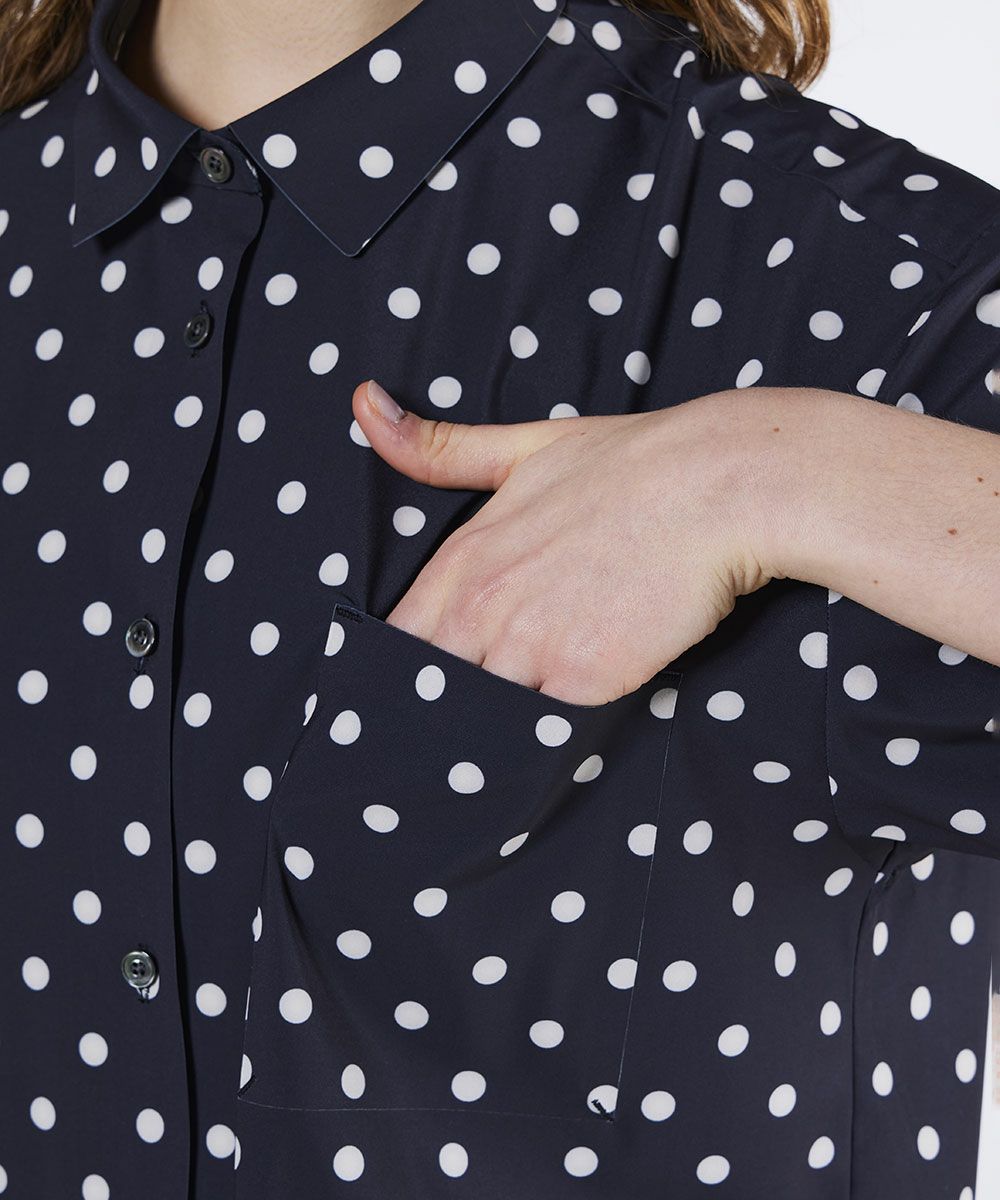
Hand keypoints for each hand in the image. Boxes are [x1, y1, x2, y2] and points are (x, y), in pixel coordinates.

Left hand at [351, 379, 780, 706]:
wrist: (719, 486)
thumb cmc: (629, 465)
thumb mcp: (524, 448)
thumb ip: (438, 449)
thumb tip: (363, 403)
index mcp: (461, 561)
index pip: (397, 645)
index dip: (408, 672)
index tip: (426, 685)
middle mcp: (483, 608)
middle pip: (432, 691)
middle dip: (444, 709)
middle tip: (459, 725)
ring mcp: (531, 648)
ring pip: (484, 716)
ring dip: (495, 727)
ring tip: (514, 730)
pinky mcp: (584, 681)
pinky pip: (546, 730)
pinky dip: (550, 735)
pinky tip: (568, 721)